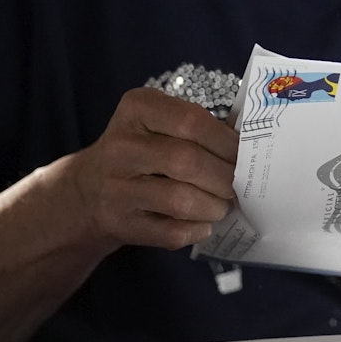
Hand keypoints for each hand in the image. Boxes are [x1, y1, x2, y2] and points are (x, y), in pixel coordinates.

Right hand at [66, 87, 238, 250]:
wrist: (88, 192)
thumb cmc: (143, 153)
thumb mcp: (161, 125)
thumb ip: (201, 130)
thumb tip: (251, 147)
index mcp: (137, 109)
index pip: (192, 121)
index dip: (227, 142)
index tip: (245, 156)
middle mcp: (121, 146)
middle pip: (189, 162)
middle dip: (225, 179)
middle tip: (238, 187)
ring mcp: (116, 188)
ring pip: (181, 201)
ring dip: (213, 207)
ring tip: (221, 206)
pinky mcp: (119, 224)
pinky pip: (172, 232)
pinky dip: (197, 230)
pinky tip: (201, 224)